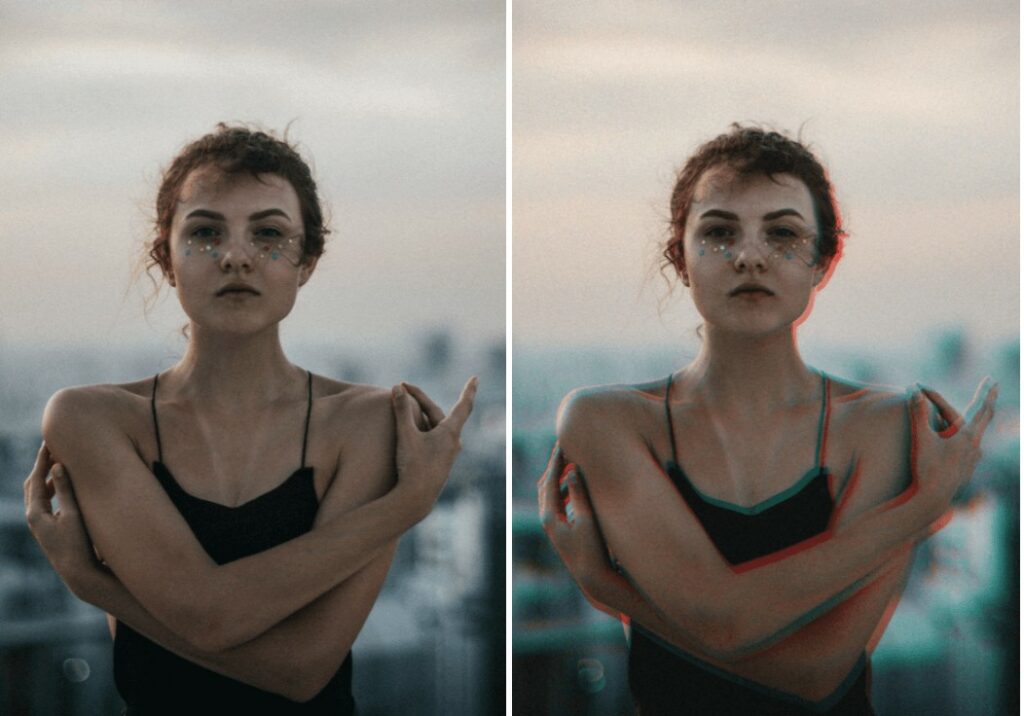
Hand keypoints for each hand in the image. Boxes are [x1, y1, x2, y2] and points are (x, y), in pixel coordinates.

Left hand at [23, 443, 101, 598]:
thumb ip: (65, 490)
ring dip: (46, 478)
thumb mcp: (72, 514)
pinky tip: (63, 488)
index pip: (35, 479)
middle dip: (41, 467)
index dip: (42, 460)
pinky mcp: (47, 528)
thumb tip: (57, 466)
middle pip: (32, 485)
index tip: (48, 443)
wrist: (77, 572)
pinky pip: (45, 502)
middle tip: (52, 450)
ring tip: (59, 464)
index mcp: (35, 513)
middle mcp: (33, 517)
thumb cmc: (77, 544)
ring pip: (37, 494)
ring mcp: (39, 524)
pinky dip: (51, 490)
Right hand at [391, 377, 476, 519]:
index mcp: (450, 432)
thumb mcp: (405, 435)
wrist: (416, 500)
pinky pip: (434, 439)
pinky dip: (423, 428)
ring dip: (422, 414)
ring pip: (437, 427)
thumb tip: (397, 388)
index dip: (468, 390)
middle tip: (403, 388)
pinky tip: (415, 430)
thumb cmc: (412, 466)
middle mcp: (453, 442)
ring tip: (407, 405)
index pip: (463, 405)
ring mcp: (447, 454)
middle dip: (420, 400)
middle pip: (438, 414)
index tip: (475, 378)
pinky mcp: (440, 464)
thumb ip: (401, 410)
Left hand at [538, 444, 615, 593]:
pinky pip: (557, 503)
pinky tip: (576, 486)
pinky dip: (564, 490)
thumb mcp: (587, 520)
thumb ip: (579, 494)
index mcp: (549, 516)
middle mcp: (547, 520)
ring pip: (550, 494)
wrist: (592, 578)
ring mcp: (552, 526)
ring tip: (572, 464)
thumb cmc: (592, 550)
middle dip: (555, 467)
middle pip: (545, 485)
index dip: (556, 461)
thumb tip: (572, 471)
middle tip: (566, 450)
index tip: (563, 444)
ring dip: (560, 478)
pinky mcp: (560, 530)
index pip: (549, 481)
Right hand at [912, 377, 997, 512]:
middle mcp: (975, 447)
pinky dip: (967, 437)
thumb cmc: (926, 468)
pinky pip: (970, 448)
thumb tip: (914, 390)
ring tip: (977, 412)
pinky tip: (968, 441)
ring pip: (976, 435)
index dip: (987, 393)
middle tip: (992, 386)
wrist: (932, 500)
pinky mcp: (966, 470)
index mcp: (968, 437)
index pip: (982, 409)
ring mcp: (972, 460)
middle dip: (986, 401)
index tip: (992, 380)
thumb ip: (918, 413)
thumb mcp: (921, 438)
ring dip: (975, 421)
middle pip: (984, 419)